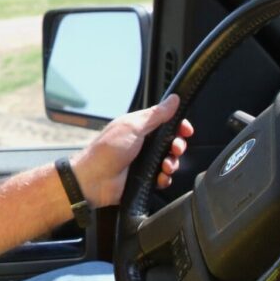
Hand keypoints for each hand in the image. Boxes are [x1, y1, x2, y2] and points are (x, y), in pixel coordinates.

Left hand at [71, 94, 193, 207]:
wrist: (93, 180)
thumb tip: (173, 99)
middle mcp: (143, 143)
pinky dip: (164, 178)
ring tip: (165, 166)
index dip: (179, 126)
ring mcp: (144, 161)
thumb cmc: (107, 150)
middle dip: (178, 146)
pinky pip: (163, 178)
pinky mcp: (145, 178)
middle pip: (172, 142)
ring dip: (172, 163)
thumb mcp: (133, 127)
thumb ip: (155, 115)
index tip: (186, 130)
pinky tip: (160, 178)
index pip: (166, 123)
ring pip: (170, 161)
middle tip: (175, 149)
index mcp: (140, 127)